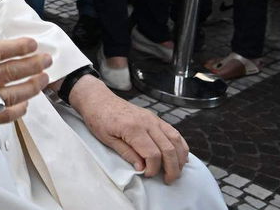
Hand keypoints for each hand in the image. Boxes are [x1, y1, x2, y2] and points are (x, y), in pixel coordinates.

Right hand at [0, 22, 52, 141]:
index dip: (18, 46)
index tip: (31, 43)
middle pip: (9, 71)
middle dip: (33, 64)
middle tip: (46, 59)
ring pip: (11, 95)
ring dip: (32, 86)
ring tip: (42, 79)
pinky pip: (3, 116)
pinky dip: (18, 110)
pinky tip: (25, 102)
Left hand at [68, 76, 189, 183]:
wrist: (98, 99)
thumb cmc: (99, 119)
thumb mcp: (107, 139)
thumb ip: (126, 154)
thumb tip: (141, 168)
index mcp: (133, 128)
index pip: (152, 154)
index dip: (153, 168)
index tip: (147, 175)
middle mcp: (147, 122)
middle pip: (168, 148)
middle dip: (172, 168)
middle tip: (168, 180)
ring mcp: (153, 118)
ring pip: (175, 139)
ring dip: (180, 158)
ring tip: (177, 171)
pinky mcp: (154, 117)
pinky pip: (173, 131)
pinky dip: (180, 144)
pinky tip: (181, 156)